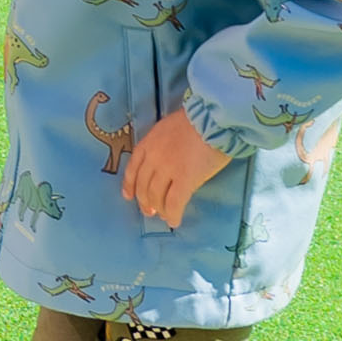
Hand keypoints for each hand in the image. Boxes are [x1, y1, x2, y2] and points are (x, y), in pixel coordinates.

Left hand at [107, 103, 232, 232]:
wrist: (213, 118)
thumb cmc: (197, 119)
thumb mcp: (169, 127)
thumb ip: (162, 144)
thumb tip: (165, 164)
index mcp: (148, 143)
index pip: (133, 168)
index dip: (130, 184)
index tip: (128, 196)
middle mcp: (153, 158)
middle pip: (144, 185)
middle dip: (145, 201)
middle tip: (150, 211)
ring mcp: (167, 169)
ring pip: (157, 196)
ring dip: (159, 209)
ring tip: (164, 216)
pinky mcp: (185, 180)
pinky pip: (175, 203)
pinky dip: (173, 215)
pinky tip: (174, 222)